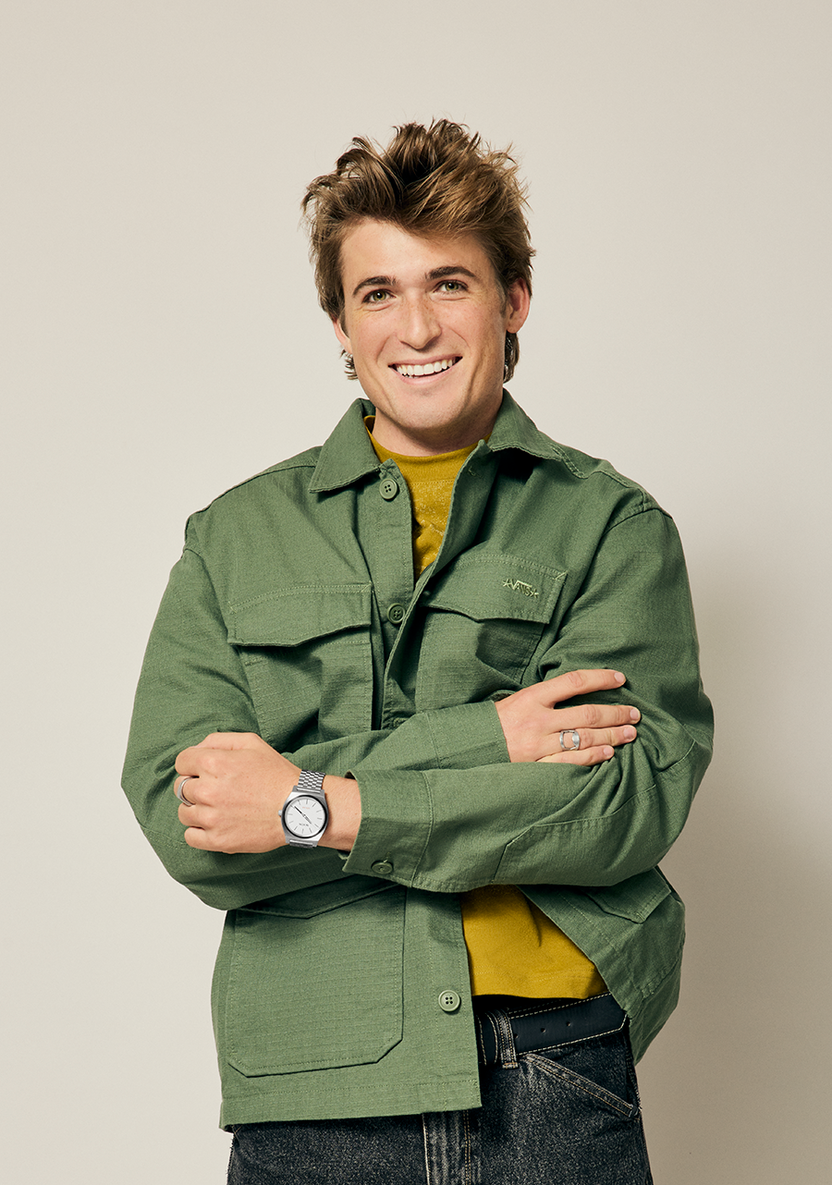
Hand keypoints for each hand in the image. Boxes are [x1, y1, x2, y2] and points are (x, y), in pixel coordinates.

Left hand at [174, 732, 359, 853]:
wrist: (298, 807)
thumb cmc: (277, 774)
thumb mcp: (252, 743)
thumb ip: (219, 740)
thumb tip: (197, 748)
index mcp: (214, 763)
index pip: (181, 762)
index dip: (192, 764)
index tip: (204, 771)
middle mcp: (208, 790)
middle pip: (181, 787)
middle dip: (195, 785)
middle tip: (217, 789)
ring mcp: (211, 818)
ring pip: (183, 812)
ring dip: (196, 809)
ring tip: (217, 808)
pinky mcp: (218, 840)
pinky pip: (190, 836)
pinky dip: (197, 831)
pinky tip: (214, 824)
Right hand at [494, 669, 638, 764]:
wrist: (471, 747)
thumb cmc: (496, 722)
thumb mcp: (517, 699)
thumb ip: (546, 697)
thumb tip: (580, 690)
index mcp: (533, 697)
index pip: (574, 681)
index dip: (601, 678)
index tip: (621, 679)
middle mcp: (538, 719)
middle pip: (588, 713)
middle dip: (616, 713)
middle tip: (635, 714)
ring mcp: (539, 743)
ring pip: (585, 737)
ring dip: (612, 735)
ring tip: (630, 733)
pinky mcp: (537, 764)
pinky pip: (571, 761)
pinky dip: (593, 757)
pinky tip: (609, 753)